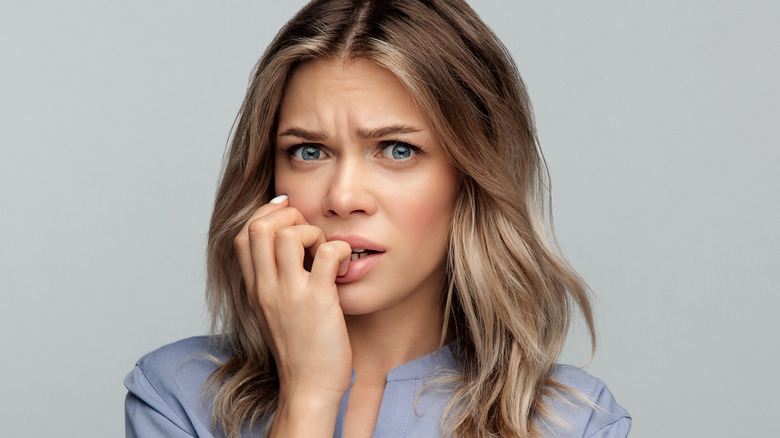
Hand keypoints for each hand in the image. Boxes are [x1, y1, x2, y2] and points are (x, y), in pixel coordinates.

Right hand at [233, 195, 352, 411]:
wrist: (308, 389)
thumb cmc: (299, 352)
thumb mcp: (273, 314)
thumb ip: (274, 284)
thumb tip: (290, 252)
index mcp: (255, 289)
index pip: (241, 235)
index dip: (265, 216)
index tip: (288, 215)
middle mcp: (267, 288)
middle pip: (257, 226)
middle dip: (286, 215)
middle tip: (308, 231)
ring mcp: (291, 294)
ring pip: (289, 234)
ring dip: (312, 231)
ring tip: (324, 251)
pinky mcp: (319, 301)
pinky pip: (327, 254)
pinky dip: (340, 250)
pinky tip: (344, 266)